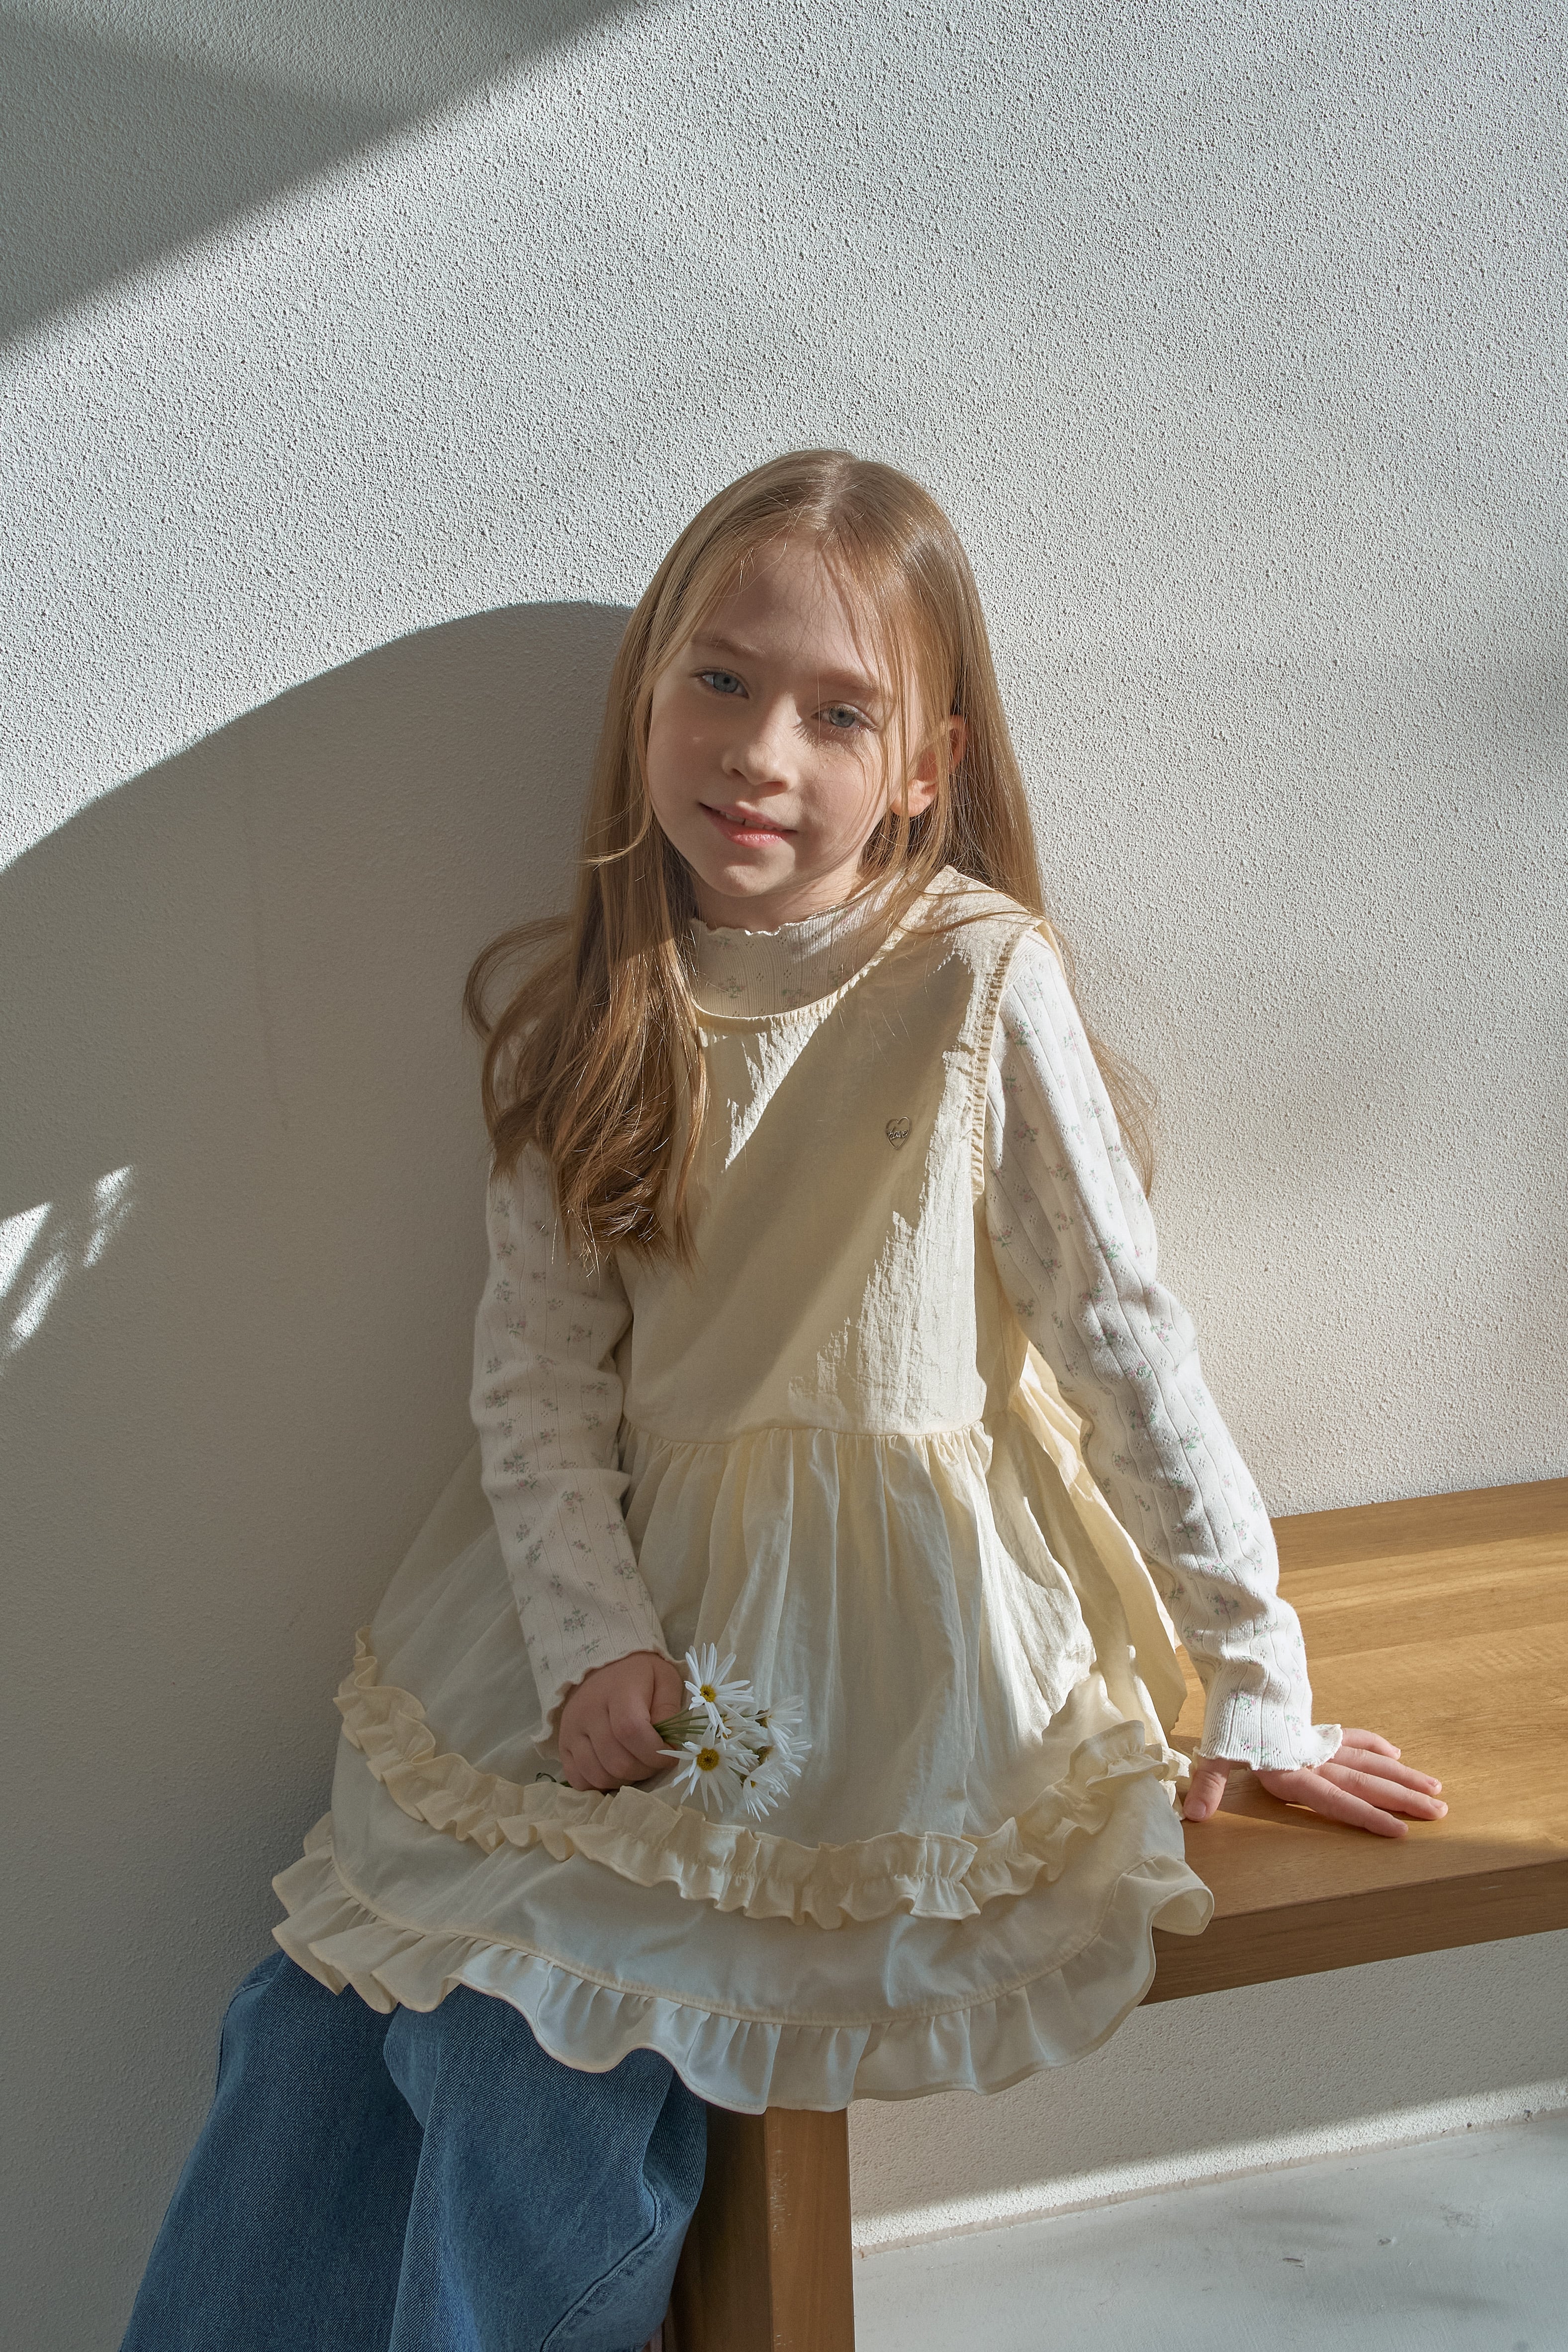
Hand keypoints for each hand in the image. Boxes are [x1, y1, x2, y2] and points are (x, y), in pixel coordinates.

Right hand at [557, 1650, 685, 1792]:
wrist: (603, 1669)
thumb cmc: (639, 1676)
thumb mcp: (665, 1679)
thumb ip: (670, 1710)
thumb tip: (668, 1745)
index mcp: (617, 1690)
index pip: (631, 1731)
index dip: (654, 1752)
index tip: (669, 1754)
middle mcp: (588, 1711)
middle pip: (616, 1760)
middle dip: (644, 1770)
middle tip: (655, 1761)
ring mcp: (571, 1731)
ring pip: (598, 1775)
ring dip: (624, 1780)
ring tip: (636, 1765)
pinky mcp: (562, 1746)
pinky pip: (578, 1780)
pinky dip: (600, 1784)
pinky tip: (614, 1771)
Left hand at [1183, 1728, 1446, 1839]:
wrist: (1240, 1670)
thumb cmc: (1229, 1717)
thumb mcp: (1216, 1751)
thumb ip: (1209, 1785)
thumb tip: (1193, 1816)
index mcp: (1292, 1770)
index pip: (1335, 1799)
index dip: (1366, 1816)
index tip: (1398, 1831)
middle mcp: (1313, 1758)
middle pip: (1364, 1781)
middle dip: (1402, 1799)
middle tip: (1439, 1812)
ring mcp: (1319, 1743)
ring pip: (1368, 1762)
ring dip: (1401, 1777)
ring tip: (1434, 1791)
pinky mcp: (1317, 1729)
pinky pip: (1353, 1738)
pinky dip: (1375, 1746)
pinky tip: (1397, 1755)